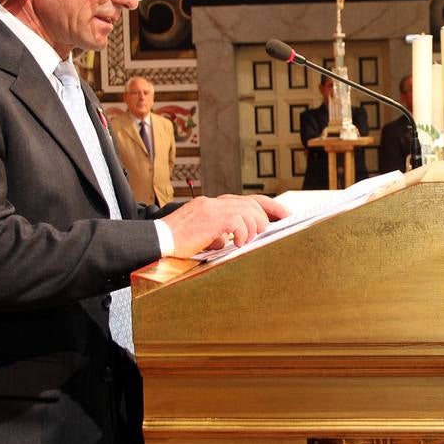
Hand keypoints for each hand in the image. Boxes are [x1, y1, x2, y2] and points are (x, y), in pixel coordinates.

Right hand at [163, 194, 288, 256]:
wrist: (158, 240)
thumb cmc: (177, 241)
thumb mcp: (203, 234)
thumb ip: (220, 231)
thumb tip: (235, 238)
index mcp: (213, 204)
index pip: (247, 199)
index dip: (270, 206)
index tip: (285, 214)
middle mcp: (214, 202)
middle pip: (252, 203)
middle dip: (267, 217)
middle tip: (272, 230)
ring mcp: (213, 208)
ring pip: (248, 212)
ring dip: (252, 228)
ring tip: (244, 240)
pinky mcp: (211, 219)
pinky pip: (238, 223)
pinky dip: (241, 234)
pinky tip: (235, 243)